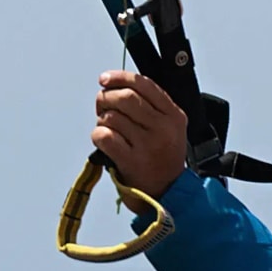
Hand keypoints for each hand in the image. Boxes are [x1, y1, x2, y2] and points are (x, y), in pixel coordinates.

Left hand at [93, 70, 187, 195]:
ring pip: (112, 116)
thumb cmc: (162, 158)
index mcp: (174, 115)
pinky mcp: (131, 161)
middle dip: (107, 97)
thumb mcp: (170, 128)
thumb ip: (151, 105)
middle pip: (126, 98)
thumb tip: (115, 85)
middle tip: (102, 105)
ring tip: (107, 128)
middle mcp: (163, 128)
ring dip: (102, 119)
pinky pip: (105, 136)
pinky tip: (103, 141)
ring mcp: (147, 145)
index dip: (120, 77)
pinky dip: (98, 135)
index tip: (105, 79)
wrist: (168, 193)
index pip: (144, 84)